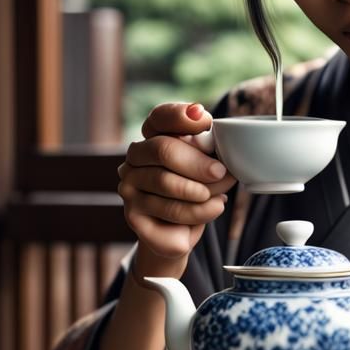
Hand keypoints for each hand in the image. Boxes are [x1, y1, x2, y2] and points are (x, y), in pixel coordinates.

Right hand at [117, 102, 236, 271]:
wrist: (180, 233)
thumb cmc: (198, 192)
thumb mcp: (209, 167)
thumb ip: (210, 152)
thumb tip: (213, 141)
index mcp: (154, 137)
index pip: (160, 117)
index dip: (179, 115)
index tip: (205, 119)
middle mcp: (135, 157)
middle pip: (163, 150)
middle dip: (197, 163)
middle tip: (221, 173)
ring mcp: (129, 185)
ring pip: (167, 183)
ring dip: (203, 192)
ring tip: (219, 197)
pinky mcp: (132, 214)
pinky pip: (171, 211)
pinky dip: (200, 211)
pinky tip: (212, 208)